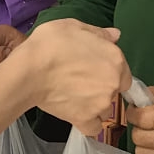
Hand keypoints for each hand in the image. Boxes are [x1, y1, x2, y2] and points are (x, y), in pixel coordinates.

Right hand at [9, 20, 129, 134]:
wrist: (29, 71)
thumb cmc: (50, 44)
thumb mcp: (74, 26)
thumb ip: (99, 33)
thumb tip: (116, 35)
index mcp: (115, 60)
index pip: (124, 72)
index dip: (109, 71)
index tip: (93, 70)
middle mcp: (113, 83)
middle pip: (115, 91)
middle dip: (102, 88)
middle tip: (80, 81)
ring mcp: (101, 104)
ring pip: (106, 110)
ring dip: (96, 106)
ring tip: (75, 97)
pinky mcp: (85, 120)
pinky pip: (94, 128)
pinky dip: (88, 123)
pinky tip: (76, 114)